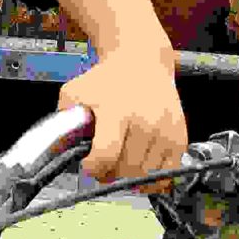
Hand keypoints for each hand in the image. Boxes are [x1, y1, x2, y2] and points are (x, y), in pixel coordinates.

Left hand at [61, 45, 186, 194]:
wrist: (142, 61)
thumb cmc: (106, 80)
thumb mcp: (75, 92)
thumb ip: (64, 121)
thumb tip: (58, 151)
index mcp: (117, 111)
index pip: (106, 156)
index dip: (93, 168)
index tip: (88, 164)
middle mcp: (146, 121)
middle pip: (126, 171)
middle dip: (110, 174)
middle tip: (104, 163)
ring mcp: (166, 130)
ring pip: (146, 177)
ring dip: (130, 177)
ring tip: (121, 161)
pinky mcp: (180, 137)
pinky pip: (166, 173)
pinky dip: (152, 177)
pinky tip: (140, 164)